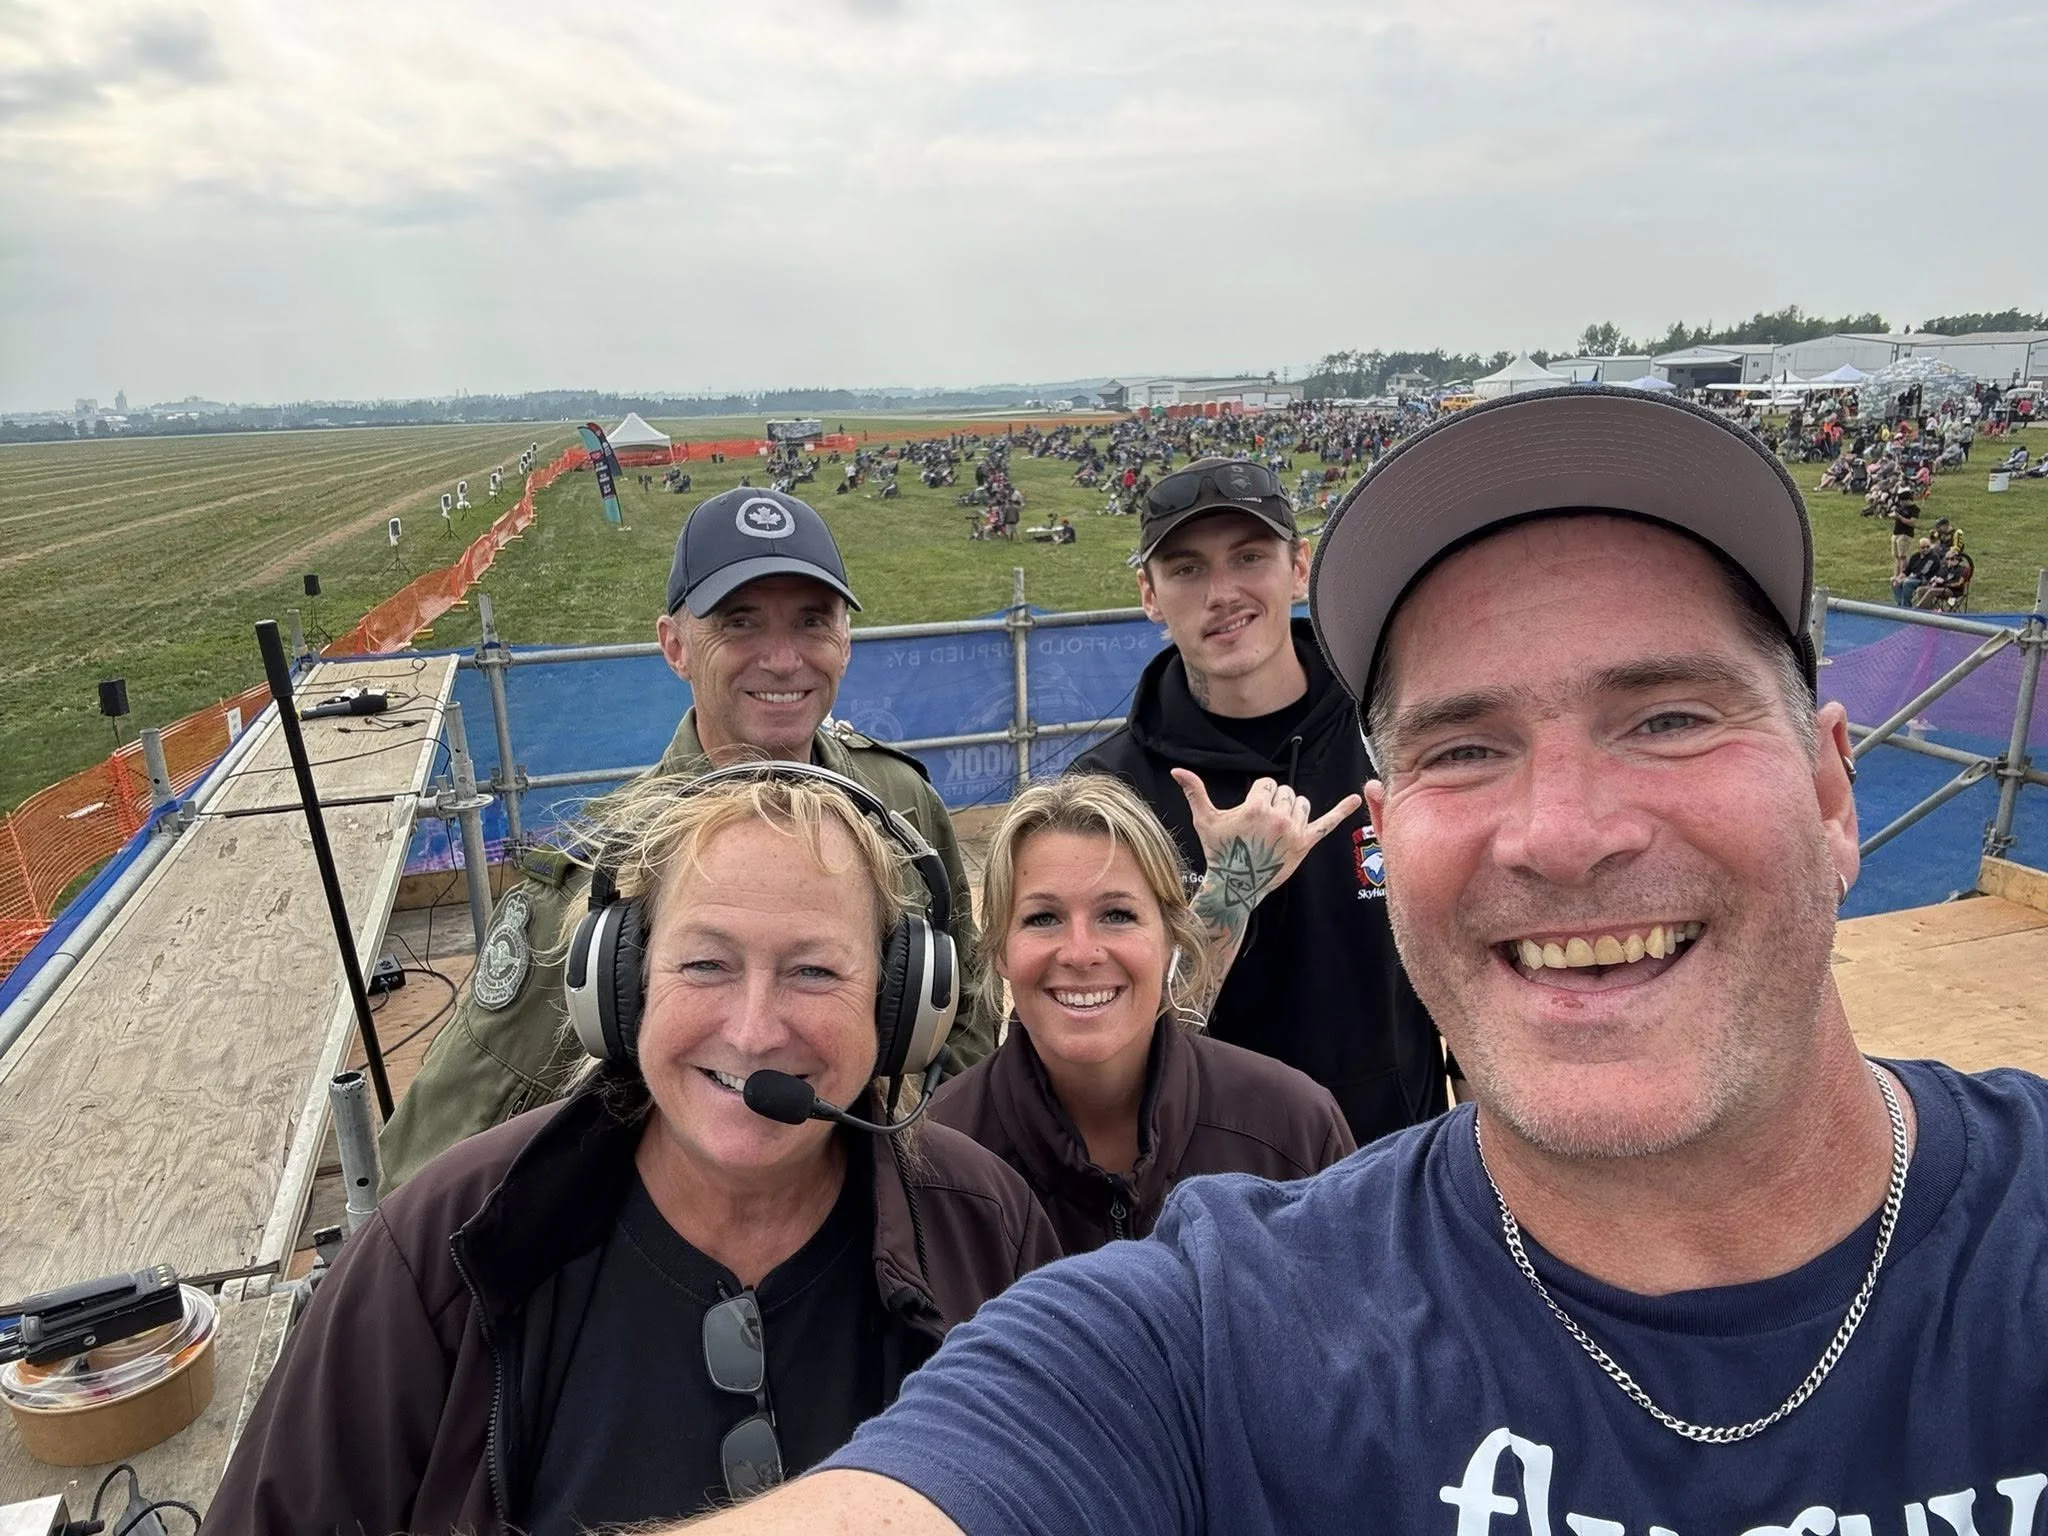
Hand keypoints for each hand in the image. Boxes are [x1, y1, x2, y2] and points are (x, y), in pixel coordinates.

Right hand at [1172, 771, 1362, 944]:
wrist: (1235, 884)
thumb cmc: (1219, 851)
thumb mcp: (1205, 820)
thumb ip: (1194, 791)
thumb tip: (1176, 771)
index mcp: (1256, 807)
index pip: (1266, 784)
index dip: (1257, 796)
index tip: (1250, 814)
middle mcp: (1278, 817)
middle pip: (1285, 792)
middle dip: (1274, 802)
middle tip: (1261, 824)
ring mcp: (1294, 831)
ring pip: (1302, 803)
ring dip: (1291, 809)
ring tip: (1276, 827)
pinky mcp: (1305, 845)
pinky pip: (1327, 823)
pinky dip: (1343, 811)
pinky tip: (1358, 798)